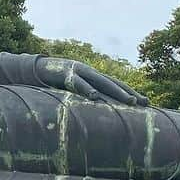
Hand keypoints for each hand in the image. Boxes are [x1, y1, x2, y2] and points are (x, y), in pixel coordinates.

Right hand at [34, 57, 148, 105]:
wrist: (33, 68)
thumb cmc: (53, 82)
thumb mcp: (72, 91)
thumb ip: (83, 97)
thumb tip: (95, 111)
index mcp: (93, 77)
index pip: (115, 85)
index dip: (130, 92)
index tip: (146, 103)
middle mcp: (90, 72)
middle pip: (114, 83)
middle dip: (130, 93)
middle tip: (145, 102)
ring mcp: (79, 72)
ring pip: (101, 83)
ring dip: (116, 93)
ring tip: (130, 101)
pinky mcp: (65, 74)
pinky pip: (78, 84)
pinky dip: (87, 90)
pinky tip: (95, 97)